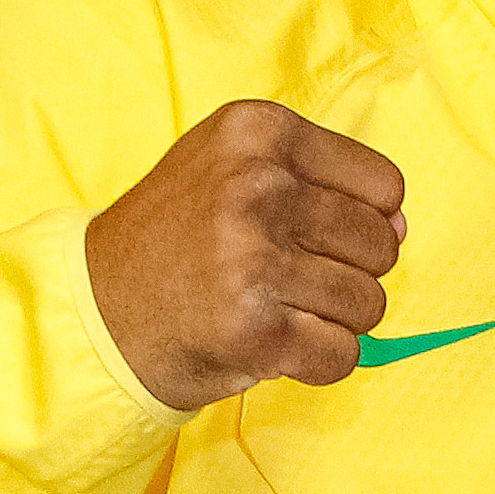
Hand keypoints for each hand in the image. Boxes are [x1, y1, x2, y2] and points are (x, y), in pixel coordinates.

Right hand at [84, 99, 406, 410]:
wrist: (92, 313)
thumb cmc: (177, 238)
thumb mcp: (234, 170)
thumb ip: (324, 183)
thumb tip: (402, 224)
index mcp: (258, 132)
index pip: (384, 186)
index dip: (364, 218)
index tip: (310, 231)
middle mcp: (257, 187)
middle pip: (382, 245)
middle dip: (348, 271)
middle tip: (285, 278)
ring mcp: (254, 260)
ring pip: (369, 303)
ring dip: (333, 319)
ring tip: (276, 308)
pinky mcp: (254, 330)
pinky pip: (344, 355)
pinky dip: (319, 361)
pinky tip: (274, 345)